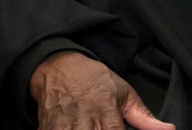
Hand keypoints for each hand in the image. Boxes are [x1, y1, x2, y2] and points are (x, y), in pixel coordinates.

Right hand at [29, 51, 174, 129]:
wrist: (58, 67)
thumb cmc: (95, 81)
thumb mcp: (123, 93)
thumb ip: (144, 117)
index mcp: (106, 110)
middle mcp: (84, 119)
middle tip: (105, 129)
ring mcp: (63, 125)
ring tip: (93, 129)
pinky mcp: (48, 128)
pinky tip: (75, 129)